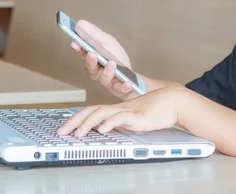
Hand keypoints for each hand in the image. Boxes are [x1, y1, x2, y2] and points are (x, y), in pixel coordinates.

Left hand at [58, 86, 187, 136]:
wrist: (174, 101)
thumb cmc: (156, 110)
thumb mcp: (134, 118)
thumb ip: (121, 122)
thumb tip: (107, 130)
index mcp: (116, 108)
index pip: (91, 110)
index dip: (76, 118)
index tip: (64, 128)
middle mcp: (118, 108)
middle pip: (91, 110)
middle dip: (74, 121)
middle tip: (62, 132)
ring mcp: (127, 110)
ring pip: (102, 113)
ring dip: (87, 123)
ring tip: (78, 134)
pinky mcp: (138, 116)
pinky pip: (121, 118)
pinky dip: (110, 124)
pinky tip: (102, 130)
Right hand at [71, 20, 134, 100]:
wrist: (130, 76)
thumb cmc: (116, 58)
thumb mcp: (107, 42)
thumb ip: (94, 34)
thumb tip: (79, 23)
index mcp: (93, 58)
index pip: (82, 53)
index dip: (78, 49)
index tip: (75, 43)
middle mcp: (97, 71)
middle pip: (90, 68)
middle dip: (90, 61)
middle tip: (92, 54)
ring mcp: (107, 80)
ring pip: (104, 78)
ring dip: (108, 71)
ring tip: (112, 63)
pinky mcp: (118, 88)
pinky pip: (120, 88)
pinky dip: (123, 86)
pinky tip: (127, 83)